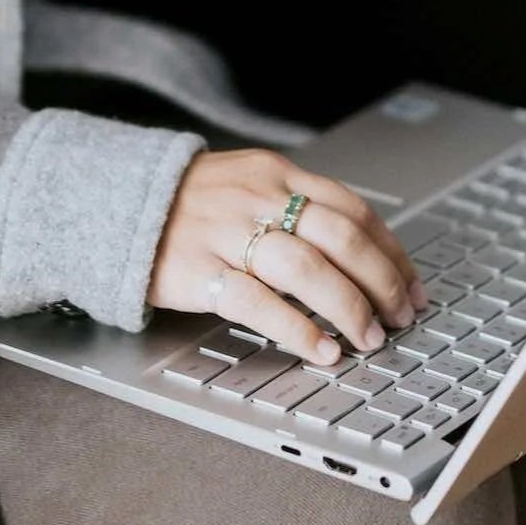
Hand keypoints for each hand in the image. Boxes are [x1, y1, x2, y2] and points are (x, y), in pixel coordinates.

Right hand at [149, 147, 430, 363]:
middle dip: (381, 282)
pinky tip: (321, 350)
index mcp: (276, 174)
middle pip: (340, 238)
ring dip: (348, 308)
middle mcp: (257, 198)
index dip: (391, 252)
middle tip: (399, 318)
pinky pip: (259, 303)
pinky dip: (298, 329)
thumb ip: (297, 206)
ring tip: (368, 339)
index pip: (352, 211)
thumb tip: (359, 253)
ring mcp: (227, 233)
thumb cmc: (189, 202)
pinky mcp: (198, 270)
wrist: (113, 200)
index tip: (412, 286)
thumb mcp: (247, 184)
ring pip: (307, 269)